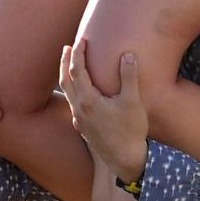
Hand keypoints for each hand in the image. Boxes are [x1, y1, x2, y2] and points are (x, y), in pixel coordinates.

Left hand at [61, 41, 148, 184]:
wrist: (125, 160)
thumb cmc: (131, 131)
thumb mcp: (133, 101)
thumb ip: (129, 76)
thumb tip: (127, 54)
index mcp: (88, 100)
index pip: (77, 70)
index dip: (78, 53)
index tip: (82, 40)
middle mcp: (79, 109)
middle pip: (65, 80)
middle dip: (65, 62)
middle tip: (68, 47)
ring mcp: (79, 120)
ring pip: (68, 93)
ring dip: (67, 76)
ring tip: (70, 65)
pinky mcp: (83, 128)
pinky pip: (73, 104)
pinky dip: (73, 91)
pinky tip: (81, 92)